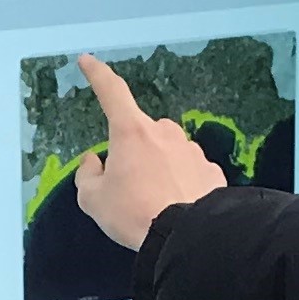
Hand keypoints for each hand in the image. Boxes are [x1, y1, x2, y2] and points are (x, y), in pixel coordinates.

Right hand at [69, 52, 228, 252]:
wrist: (186, 237)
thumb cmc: (134, 214)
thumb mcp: (93, 200)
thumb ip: (87, 175)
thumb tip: (94, 161)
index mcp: (132, 131)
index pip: (112, 92)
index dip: (97, 74)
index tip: (88, 61)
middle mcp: (164, 132)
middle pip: (142, 132)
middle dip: (134, 152)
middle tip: (128, 187)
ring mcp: (191, 150)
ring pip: (168, 152)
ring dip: (159, 169)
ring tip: (155, 203)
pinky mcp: (211, 171)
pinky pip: (188, 172)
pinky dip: (181, 184)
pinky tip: (177, 207)